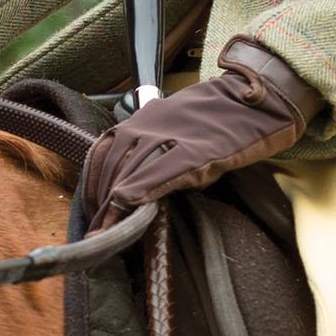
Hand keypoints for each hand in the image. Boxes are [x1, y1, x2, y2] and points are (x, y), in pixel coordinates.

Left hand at [82, 36, 325, 231]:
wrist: (244, 103)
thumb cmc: (207, 118)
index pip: (102, 154)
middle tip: (95, 230)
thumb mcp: (167, 126)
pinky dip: (140, 190)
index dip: (93, 184)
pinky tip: (128, 206)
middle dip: (100, 202)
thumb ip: (145, 145)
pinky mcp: (193, 154)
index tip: (91, 210)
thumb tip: (124, 178)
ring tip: (107, 231)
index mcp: (139, 121)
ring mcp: (169, 140)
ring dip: (114, 205)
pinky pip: (159, 173)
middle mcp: (147, 127)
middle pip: (111, 167)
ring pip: (130, 172)